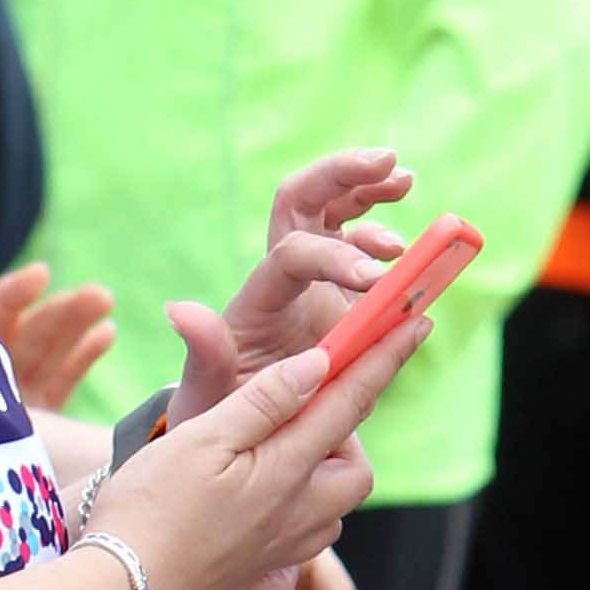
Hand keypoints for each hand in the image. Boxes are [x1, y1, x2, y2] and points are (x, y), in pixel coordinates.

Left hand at [0, 261, 116, 416]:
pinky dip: (83, 356)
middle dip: (61, 312)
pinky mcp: (41, 421)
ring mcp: (16, 400)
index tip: (42, 273)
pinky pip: (61, 381)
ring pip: (48, 352)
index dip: (13, 295)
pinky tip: (107, 331)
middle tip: (99, 294)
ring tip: (105, 298)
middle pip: (27, 335)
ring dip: (77, 323)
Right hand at [85, 315, 421, 589]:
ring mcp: (286, 547)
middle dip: (345, 431)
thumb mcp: (202, 438)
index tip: (417, 322)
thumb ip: (266, 401)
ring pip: (333, 501)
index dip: (385, 357)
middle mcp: (301, 513)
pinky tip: (262, 494)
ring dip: (322, 468)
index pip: (351, 402)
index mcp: (288, 470)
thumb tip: (319, 364)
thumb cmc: (150, 509)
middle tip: (304, 405)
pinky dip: (301, 504)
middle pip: (354, 466)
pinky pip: (308, 532)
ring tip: (276, 447)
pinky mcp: (266, 569)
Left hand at [201, 144, 418, 391]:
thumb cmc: (221, 413)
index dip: (336, 258)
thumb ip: (205, 354)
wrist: (240, 426)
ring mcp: (312, 278)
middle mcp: (283, 276)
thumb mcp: (209, 393)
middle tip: (389, 162)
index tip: (378, 281)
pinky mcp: (339, 291)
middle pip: (304, 199)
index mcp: (259, 299)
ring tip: (405, 180)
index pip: (293, 255)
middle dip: (342, 173)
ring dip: (366, 185)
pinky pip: (360, 242)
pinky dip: (382, 221)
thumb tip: (179, 309)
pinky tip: (410, 231)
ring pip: (333, 207)